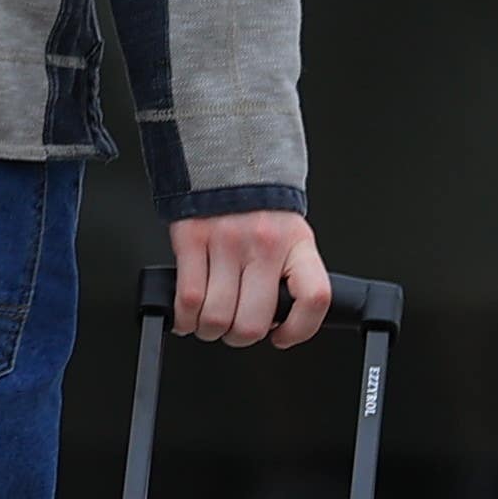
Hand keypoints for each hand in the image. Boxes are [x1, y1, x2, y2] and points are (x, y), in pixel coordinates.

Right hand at [170, 209, 326, 349]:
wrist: (227, 161)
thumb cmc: (260, 207)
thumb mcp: (291, 237)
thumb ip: (289, 274)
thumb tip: (276, 321)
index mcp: (297, 244)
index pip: (313, 298)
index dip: (299, 330)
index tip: (282, 337)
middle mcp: (263, 244)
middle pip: (253, 321)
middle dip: (240, 337)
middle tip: (236, 331)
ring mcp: (225, 242)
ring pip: (216, 317)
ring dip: (210, 331)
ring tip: (210, 323)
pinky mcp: (191, 239)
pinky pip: (187, 298)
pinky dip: (185, 318)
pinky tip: (188, 316)